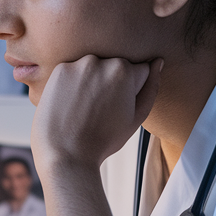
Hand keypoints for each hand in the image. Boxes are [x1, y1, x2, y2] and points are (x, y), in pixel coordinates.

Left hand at [30, 56, 161, 170]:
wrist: (66, 154)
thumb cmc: (103, 140)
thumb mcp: (137, 117)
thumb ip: (151, 87)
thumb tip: (157, 62)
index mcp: (125, 70)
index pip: (139, 69)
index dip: (132, 90)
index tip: (120, 106)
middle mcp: (101, 61)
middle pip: (115, 66)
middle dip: (112, 83)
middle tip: (101, 111)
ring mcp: (77, 64)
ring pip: (93, 68)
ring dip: (92, 81)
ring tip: (85, 109)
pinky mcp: (59, 70)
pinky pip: (73, 72)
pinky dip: (73, 84)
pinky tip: (71, 104)